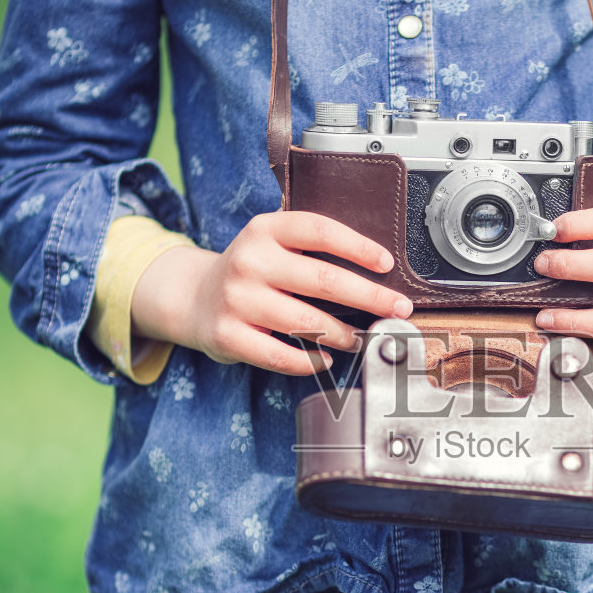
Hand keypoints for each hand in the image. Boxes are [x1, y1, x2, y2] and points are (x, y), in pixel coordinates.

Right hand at [130, 211, 413, 375]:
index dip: (358, 246)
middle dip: (370, 297)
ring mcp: (236, 299)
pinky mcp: (227, 335)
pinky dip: (309, 362)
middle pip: (324, 280)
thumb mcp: (273, 246)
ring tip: (359, 339)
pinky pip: (280, 355)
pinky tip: (325, 359)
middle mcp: (250, 260)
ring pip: (306, 321)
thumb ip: (312, 252)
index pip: (320, 231)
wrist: (194, 297)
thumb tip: (377, 276)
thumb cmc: (252, 273)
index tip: (387, 264)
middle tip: (398, 309)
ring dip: (342, 334)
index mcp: (265, 230)